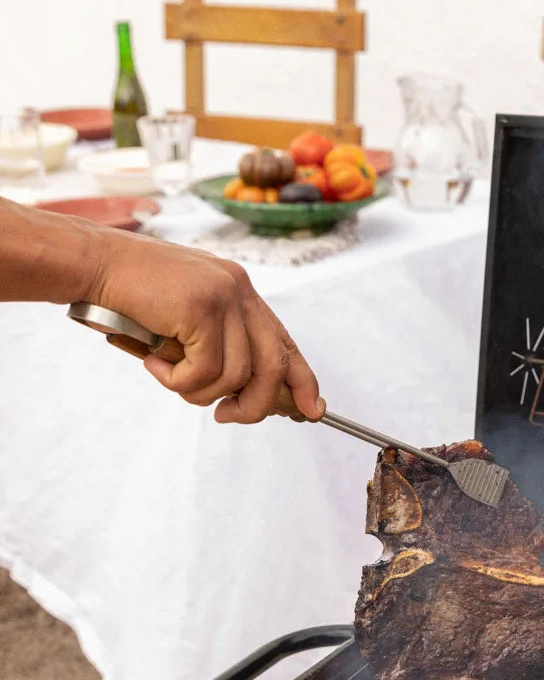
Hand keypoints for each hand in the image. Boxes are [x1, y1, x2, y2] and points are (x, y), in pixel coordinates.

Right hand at [87, 231, 324, 423]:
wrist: (94, 263)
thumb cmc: (131, 294)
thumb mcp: (185, 318)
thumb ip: (216, 342)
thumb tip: (239, 391)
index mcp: (241, 291)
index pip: (284, 341)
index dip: (302, 379)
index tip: (312, 409)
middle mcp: (239, 290)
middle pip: (273, 366)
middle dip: (255, 405)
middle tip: (225, 416)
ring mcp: (223, 297)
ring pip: (237, 376)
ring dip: (200, 392)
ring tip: (170, 378)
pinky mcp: (201, 308)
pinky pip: (205, 372)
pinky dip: (178, 382)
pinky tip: (154, 364)